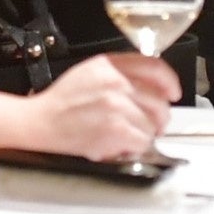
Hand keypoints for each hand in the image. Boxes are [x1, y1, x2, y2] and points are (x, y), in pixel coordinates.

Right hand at [24, 52, 180, 161]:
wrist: (39, 124)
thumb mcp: (90, 72)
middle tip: (149, 125)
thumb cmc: (61, 103)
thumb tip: (151, 87)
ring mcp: (116, 105)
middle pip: (159, 100)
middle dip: (158, 117)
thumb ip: (120, 72)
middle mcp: (115, 82)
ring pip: (153, 124)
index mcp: (109, 64)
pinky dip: (135, 148)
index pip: (154, 67)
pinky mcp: (116, 129)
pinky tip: (121, 145)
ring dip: (144, 135)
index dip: (169, 82)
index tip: (173, 92)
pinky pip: (143, 141)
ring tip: (127, 136)